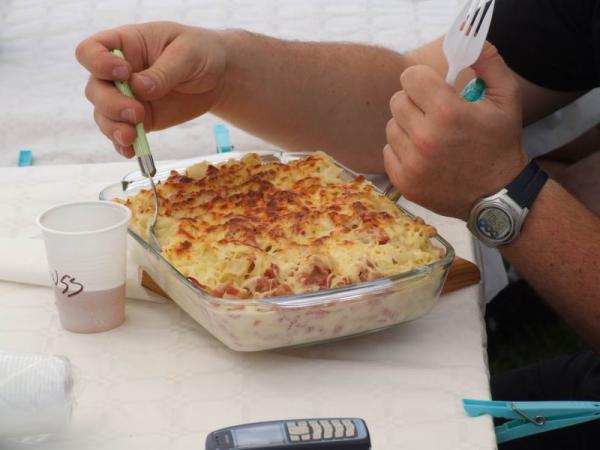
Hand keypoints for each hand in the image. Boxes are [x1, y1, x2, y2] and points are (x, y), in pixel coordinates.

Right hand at [76, 22, 226, 157]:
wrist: (217, 77)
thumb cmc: (200, 53)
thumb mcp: (187, 53)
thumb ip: (163, 71)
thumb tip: (139, 88)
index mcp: (125, 45)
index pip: (90, 51)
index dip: (97, 63)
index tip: (124, 73)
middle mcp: (118, 74)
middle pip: (95, 89)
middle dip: (110, 104)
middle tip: (137, 113)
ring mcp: (127, 98)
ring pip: (104, 115)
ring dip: (113, 128)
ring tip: (133, 136)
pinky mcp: (140, 120)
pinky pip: (122, 134)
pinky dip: (123, 145)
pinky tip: (131, 152)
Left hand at [384, 43, 527, 219]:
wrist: (497, 195)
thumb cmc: (500, 143)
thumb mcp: (506, 98)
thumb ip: (488, 62)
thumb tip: (466, 39)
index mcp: (447, 113)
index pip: (410, 77)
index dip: (423, 80)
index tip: (434, 89)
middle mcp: (425, 138)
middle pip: (397, 100)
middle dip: (415, 102)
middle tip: (434, 114)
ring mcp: (411, 163)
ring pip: (391, 126)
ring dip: (407, 127)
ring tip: (431, 136)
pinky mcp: (403, 182)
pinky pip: (388, 151)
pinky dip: (402, 150)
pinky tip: (424, 155)